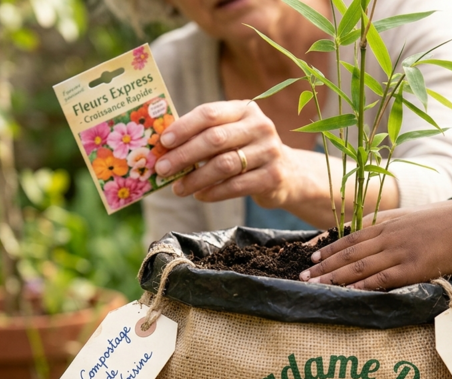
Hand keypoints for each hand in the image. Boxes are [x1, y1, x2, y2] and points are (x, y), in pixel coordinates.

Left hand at [154, 100, 297, 207]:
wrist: (288, 173)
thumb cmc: (247, 151)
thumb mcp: (232, 134)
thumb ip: (205, 134)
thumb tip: (163, 147)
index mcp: (245, 110)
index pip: (210, 113)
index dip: (184, 127)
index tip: (163, 142)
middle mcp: (260, 126)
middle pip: (215, 139)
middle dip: (184, 155)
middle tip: (162, 169)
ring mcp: (269, 151)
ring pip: (224, 165)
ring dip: (196, 178)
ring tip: (178, 189)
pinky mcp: (273, 176)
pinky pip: (236, 186)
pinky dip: (214, 192)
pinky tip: (199, 196)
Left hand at [299, 197, 451, 289]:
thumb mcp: (418, 215)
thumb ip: (399, 223)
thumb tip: (386, 229)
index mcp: (390, 223)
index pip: (352, 237)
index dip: (331, 248)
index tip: (313, 257)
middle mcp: (389, 236)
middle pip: (349, 252)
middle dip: (324, 265)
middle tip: (304, 276)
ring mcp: (399, 252)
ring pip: (359, 266)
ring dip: (334, 277)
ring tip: (315, 286)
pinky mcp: (411, 268)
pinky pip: (380, 279)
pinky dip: (360, 285)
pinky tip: (345, 292)